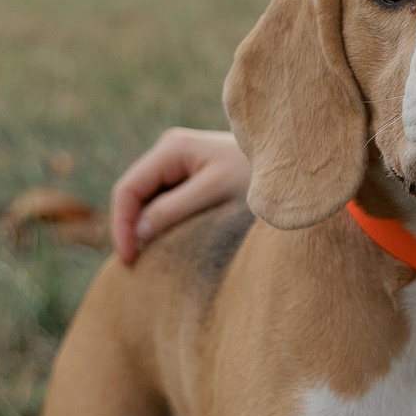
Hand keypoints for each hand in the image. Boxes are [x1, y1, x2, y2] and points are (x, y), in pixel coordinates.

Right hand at [111, 128, 251, 262]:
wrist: (293, 165)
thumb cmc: (258, 174)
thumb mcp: (216, 192)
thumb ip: (175, 210)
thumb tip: (139, 233)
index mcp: (172, 148)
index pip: (128, 189)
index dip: (122, 226)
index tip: (129, 260)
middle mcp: (171, 152)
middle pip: (134, 195)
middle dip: (130, 229)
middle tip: (134, 267)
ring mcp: (181, 165)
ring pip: (148, 201)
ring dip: (146, 229)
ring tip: (149, 260)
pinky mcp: (193, 179)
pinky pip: (166, 204)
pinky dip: (162, 225)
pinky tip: (168, 246)